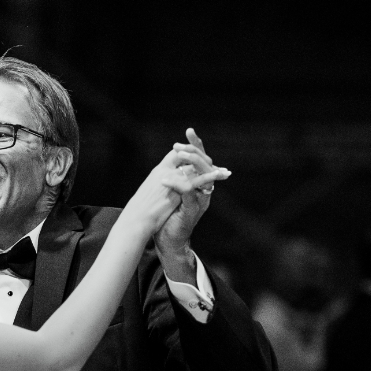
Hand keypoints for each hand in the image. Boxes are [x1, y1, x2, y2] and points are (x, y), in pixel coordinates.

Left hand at [153, 128, 223, 271]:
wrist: (168, 240)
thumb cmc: (168, 215)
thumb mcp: (172, 190)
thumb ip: (176, 174)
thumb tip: (173, 155)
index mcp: (199, 183)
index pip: (202, 159)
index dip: (197, 145)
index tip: (189, 130)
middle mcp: (204, 190)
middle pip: (205, 164)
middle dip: (193, 152)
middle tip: (179, 146)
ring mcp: (200, 201)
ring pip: (201, 177)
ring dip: (190, 164)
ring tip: (177, 155)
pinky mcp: (192, 211)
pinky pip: (188, 195)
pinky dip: (177, 186)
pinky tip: (165, 180)